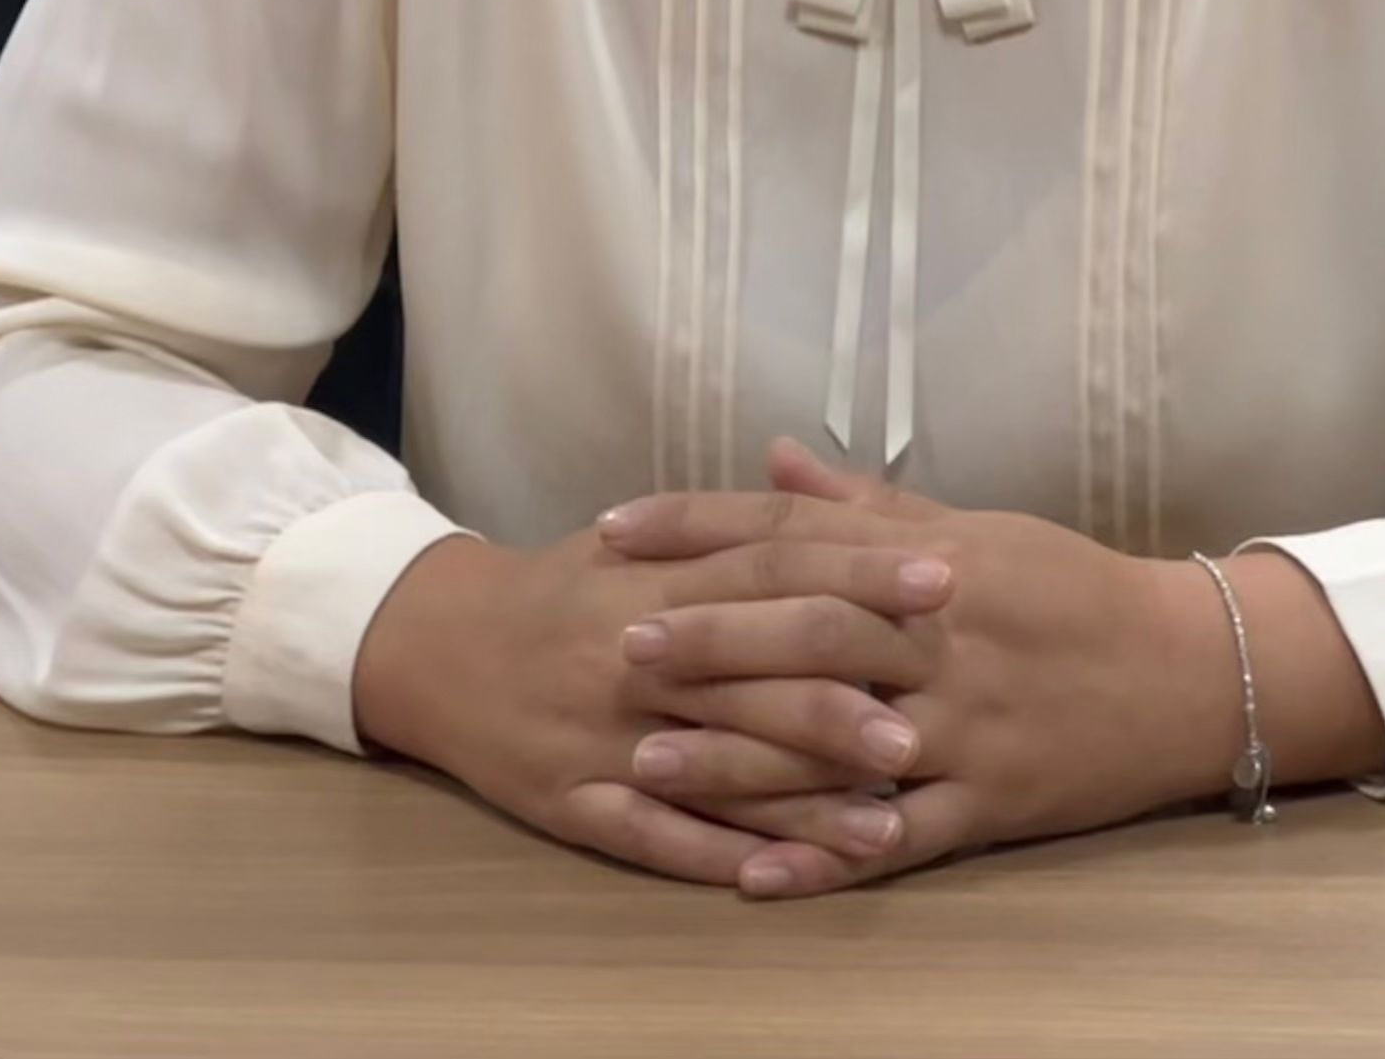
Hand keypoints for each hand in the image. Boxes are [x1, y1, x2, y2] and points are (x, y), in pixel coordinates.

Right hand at [348, 519, 954, 890]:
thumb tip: (842, 505)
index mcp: (662, 579)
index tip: (944, 577)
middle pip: (753, 672)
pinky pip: (655, 838)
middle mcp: (639, 656)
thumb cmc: (567, 591)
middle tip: (928, 720)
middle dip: (844, 697)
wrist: (440, 645)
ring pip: (718, 769)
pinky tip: (784, 878)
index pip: (775, 567)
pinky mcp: (578, 803)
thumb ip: (739, 529)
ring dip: (804, 799)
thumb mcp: (643, 542)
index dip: (860, 570)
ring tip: (889, 822)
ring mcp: (608, 735)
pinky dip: (719, 858)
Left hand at [597, 442, 1240, 900]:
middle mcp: (942, 634)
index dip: (700, 524)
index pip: (796, 530)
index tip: (615, 529)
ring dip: (737, 755)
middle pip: (809, 627)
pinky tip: (754, 874)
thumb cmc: (1072, 589)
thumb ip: (864, 502)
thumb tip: (771, 457)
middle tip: (618, 643)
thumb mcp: (975, 527)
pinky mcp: (993, 800)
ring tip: (647, 764)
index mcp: (931, 557)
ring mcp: (967, 722)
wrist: (1193, 670)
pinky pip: (898, 836)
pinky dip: (827, 857)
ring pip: (838, 738)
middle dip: (709, 636)